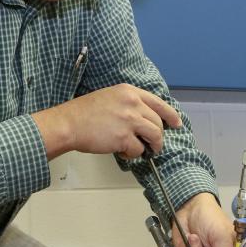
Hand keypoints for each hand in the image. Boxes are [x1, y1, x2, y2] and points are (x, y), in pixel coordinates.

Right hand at [34, 84, 181, 159]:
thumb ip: (129, 103)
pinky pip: (139, 150)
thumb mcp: (110, 97)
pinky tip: (123, 152)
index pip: (159, 103)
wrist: (69, 123)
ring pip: (154, 136)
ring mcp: (129, 120)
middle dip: (158, 136)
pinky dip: (134, 154)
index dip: (171, 115)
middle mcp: (132, 103)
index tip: (176, 123)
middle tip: (154, 145)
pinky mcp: (124, 137)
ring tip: (145, 151)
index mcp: (129, 91)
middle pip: (158, 122)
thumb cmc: (84, 112)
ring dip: (152, 146)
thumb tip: (143, 118)